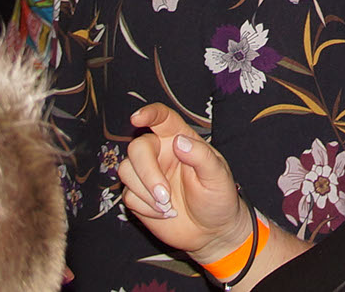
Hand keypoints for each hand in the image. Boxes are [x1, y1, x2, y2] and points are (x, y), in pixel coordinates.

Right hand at [117, 104, 249, 260]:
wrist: (212, 231)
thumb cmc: (218, 197)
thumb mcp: (218, 175)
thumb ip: (201, 156)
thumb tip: (180, 142)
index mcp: (180, 140)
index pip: (162, 118)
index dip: (149, 114)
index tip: (136, 118)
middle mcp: (160, 153)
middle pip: (137, 148)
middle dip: (147, 172)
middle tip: (165, 196)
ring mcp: (147, 175)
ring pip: (126, 170)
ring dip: (145, 192)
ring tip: (169, 206)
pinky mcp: (138, 196)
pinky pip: (128, 196)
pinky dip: (145, 208)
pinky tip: (165, 214)